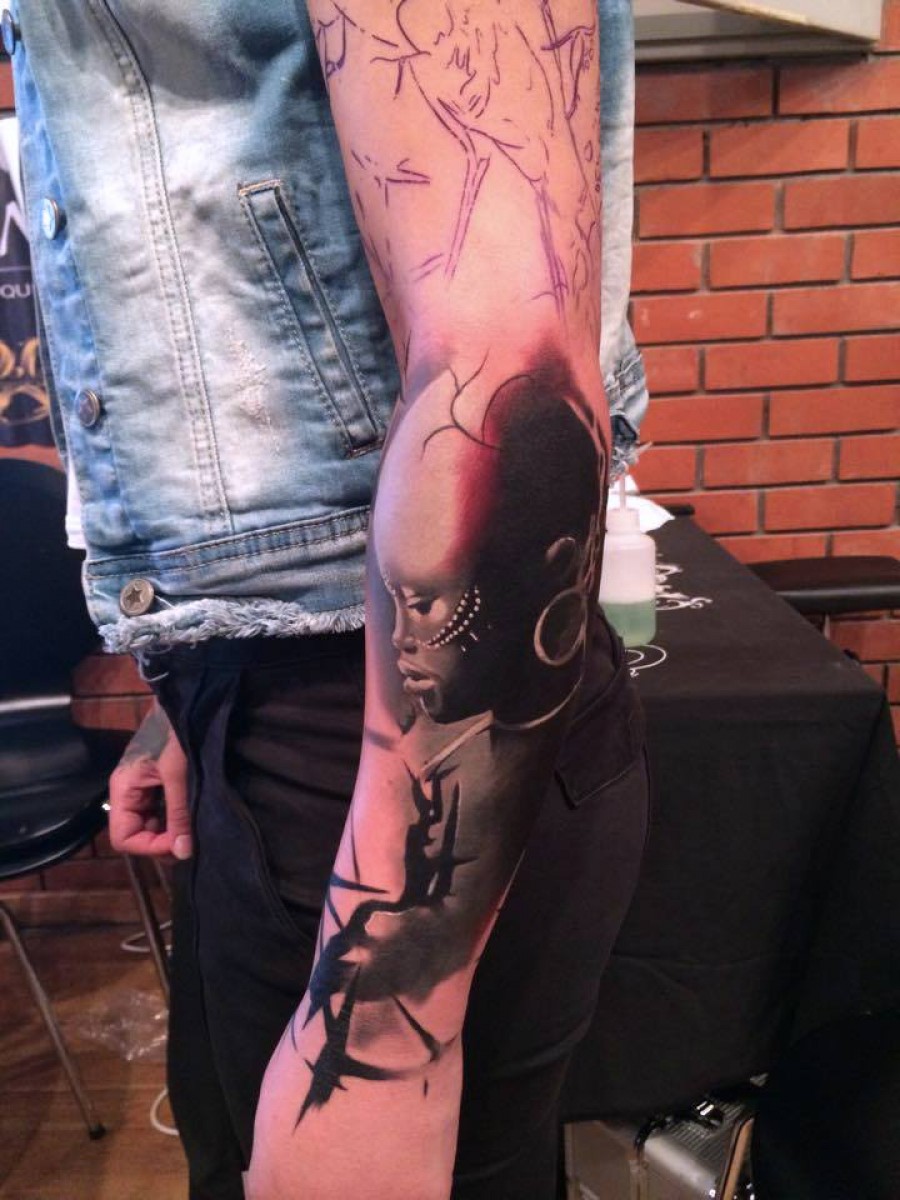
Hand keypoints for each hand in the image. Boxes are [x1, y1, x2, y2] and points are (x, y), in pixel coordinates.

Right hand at [108, 700, 191, 858]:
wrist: (186, 701)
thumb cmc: (177, 733)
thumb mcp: (179, 773)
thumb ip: (179, 814)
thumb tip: (182, 853)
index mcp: (123, 790)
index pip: (124, 838)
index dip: (150, 847)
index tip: (180, 845)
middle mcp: (129, 793)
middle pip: (138, 834)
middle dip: (162, 843)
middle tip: (192, 841)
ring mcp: (144, 789)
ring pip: (152, 825)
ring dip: (171, 832)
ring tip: (195, 831)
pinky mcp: (159, 784)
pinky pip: (162, 812)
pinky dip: (176, 819)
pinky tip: (194, 817)